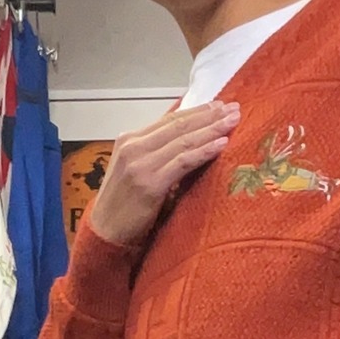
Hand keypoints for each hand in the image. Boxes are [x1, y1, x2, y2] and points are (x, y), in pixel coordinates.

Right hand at [90, 102, 241, 247]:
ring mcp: (141, 164)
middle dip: (208, 115)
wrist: (105, 233)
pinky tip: (221, 144)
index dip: (196, 111)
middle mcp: (133, 146)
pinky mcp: (150, 183)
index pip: (169, 120)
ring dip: (211, 129)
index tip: (219, 105)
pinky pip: (183, 162)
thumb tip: (187, 144)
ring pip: (183, 140)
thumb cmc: (124, 207)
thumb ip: (155, 155)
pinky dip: (204, 151)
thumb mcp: (136, 172)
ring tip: (233, 121)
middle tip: (234, 108)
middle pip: (178, 125)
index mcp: (129, 140)